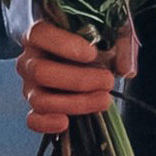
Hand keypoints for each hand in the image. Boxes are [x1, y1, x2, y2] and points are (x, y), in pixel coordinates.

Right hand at [18, 18, 137, 133]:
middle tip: (107, 80)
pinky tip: (66, 122)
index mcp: (39, 33)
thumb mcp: (109, 31)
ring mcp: (30, 85)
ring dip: (75, 103)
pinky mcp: (36, 107)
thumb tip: (126, 69)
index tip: (92, 54)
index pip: (40, 34)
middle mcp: (29, 59)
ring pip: (40, 99)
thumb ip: (120, 44)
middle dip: (78, 80)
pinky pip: (33, 119)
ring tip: (103, 100)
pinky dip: (47, 123)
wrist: (78, 57)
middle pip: (41, 72)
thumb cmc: (91, 40)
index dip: (64, 45)